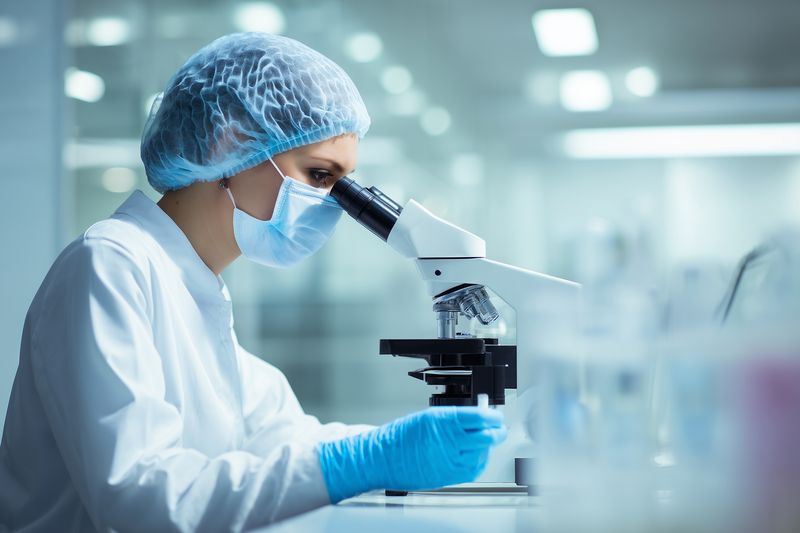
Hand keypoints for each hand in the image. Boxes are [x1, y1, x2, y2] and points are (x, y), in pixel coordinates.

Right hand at [318, 406, 506, 502]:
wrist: (383, 458)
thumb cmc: (400, 437)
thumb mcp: (427, 417)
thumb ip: (452, 417)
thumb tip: (475, 418)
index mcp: (442, 421)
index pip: (478, 417)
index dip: (492, 416)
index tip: (496, 416)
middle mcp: (447, 440)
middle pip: (485, 436)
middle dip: (497, 432)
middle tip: (499, 429)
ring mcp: (449, 460)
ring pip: (482, 454)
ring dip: (488, 447)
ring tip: (487, 442)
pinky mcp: (448, 476)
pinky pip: (473, 470)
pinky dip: (479, 462)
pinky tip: (477, 456)